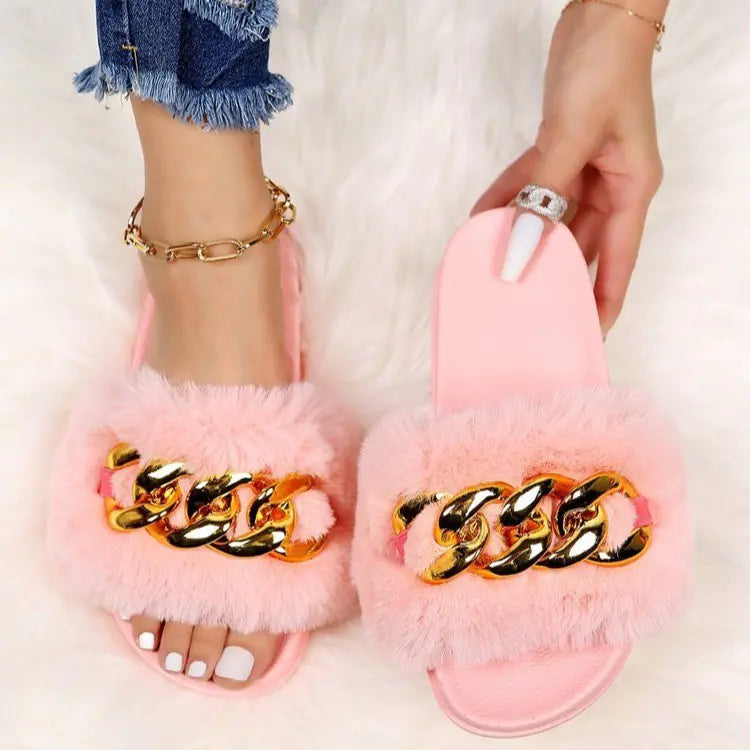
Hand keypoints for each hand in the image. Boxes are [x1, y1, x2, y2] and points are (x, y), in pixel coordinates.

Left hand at [473, 1, 665, 332]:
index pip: (618, 262)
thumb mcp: (572, 138)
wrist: (599, 13)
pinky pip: (530, 186)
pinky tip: (481, 220)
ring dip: (520, 237)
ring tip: (491, 269)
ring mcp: (583, 169)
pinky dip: (507, 200)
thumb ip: (541, 197)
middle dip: (550, 274)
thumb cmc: (604, 69)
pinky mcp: (559, 151)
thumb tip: (514, 251)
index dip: (601, 302)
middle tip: (522, 309)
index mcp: (631, 190)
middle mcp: (610, 186)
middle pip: (580, 246)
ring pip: (549, 218)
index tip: (583, 335)